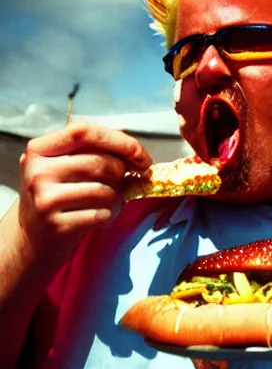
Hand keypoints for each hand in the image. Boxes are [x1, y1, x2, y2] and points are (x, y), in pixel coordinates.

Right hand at [18, 122, 151, 264]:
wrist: (32, 237)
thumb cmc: (57, 195)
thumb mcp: (62, 165)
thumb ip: (92, 150)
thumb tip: (134, 151)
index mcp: (39, 149)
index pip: (85, 132)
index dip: (121, 142)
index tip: (142, 157)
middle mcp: (38, 172)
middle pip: (100, 162)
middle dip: (121, 173)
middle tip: (118, 182)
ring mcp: (45, 199)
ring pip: (105, 190)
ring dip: (115, 196)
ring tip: (102, 200)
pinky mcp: (57, 225)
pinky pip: (101, 213)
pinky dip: (106, 214)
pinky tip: (93, 215)